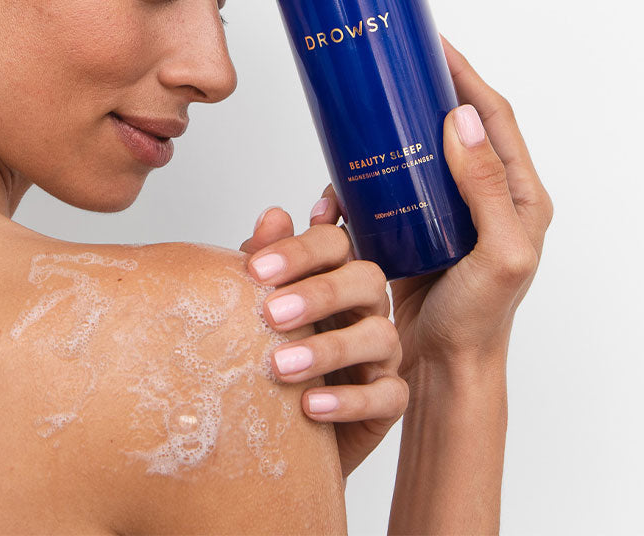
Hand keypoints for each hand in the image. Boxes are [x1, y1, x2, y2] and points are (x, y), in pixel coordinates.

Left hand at [240, 200, 404, 479]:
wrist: (280, 429)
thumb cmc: (272, 356)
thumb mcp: (259, 309)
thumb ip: (265, 264)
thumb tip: (274, 215)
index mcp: (335, 276)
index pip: (334, 243)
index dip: (299, 250)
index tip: (255, 270)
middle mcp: (366, 308)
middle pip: (367, 279)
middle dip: (319, 293)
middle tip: (271, 315)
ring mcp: (383, 354)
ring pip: (381, 336)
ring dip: (329, 349)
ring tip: (280, 367)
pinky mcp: (388, 401)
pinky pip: (387, 396)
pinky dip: (348, 400)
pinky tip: (310, 406)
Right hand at [384, 34, 554, 375]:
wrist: (446, 367)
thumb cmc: (481, 319)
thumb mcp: (499, 251)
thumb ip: (486, 187)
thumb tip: (464, 119)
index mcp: (518, 195)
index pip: (494, 117)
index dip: (465, 75)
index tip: (432, 43)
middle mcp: (485, 198)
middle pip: (454, 125)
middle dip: (423, 91)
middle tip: (387, 66)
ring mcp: (447, 214)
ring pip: (417, 153)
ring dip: (389, 133)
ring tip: (359, 114)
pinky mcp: (414, 231)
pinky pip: (387, 189)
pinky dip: (363, 177)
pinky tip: (340, 177)